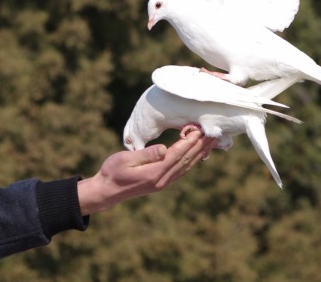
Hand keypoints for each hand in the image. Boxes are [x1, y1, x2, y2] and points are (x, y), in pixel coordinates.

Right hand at [77, 130, 216, 214]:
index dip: (189, 142)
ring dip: (200, 152)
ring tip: (211, 141)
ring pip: (187, 166)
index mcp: (153, 173)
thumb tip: (164, 149)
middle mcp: (162, 180)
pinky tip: (198, 153)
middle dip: (200, 146)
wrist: (107, 191)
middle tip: (213, 132)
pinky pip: (181, 170)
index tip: (199, 130)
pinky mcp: (162, 182)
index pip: (176, 155)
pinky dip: (192, 159)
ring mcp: (163, 183)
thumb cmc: (112, 171)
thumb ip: (145, 155)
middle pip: (186, 160)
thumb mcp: (125, 160)